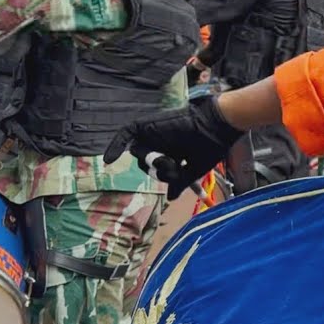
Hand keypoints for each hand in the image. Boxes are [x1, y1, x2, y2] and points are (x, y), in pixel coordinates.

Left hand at [103, 95, 244, 199]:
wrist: (215, 127)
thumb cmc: (210, 148)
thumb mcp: (194, 170)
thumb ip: (180, 182)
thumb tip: (170, 198)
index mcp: (175, 151)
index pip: (161, 169)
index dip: (167, 177)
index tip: (183, 184)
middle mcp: (163, 142)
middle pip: (147, 165)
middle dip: (160, 172)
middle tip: (178, 169)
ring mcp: (154, 134)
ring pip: (139, 155)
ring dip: (152, 163)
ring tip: (172, 160)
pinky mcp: (146, 125)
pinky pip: (125, 135)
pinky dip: (115, 147)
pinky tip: (109, 160)